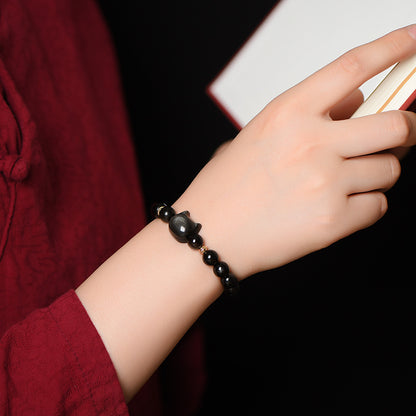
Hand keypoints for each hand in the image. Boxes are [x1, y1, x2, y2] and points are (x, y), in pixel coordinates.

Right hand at [174, 26, 415, 278]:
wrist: (209, 235)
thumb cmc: (226, 187)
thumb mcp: (260, 135)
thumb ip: (310, 114)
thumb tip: (358, 102)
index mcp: (288, 113)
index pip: (353, 67)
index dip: (393, 47)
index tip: (414, 40)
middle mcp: (311, 143)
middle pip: (396, 124)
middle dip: (408, 130)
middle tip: (401, 135)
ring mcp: (325, 183)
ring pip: (390, 170)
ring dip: (377, 173)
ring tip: (343, 181)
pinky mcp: (333, 221)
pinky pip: (378, 206)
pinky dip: (365, 205)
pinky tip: (335, 206)